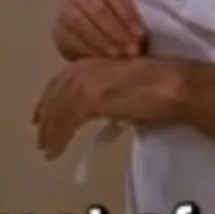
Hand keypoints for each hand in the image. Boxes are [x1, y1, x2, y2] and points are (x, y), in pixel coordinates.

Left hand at [31, 57, 185, 159]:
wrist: (173, 85)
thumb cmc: (159, 86)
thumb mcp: (124, 84)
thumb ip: (105, 93)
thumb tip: (98, 110)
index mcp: (93, 62)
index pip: (62, 82)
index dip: (50, 100)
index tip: (41, 116)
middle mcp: (85, 68)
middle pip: (55, 96)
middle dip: (46, 118)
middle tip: (41, 138)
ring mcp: (86, 82)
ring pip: (58, 111)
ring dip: (50, 133)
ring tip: (47, 150)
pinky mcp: (90, 99)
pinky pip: (66, 123)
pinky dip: (58, 139)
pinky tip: (55, 151)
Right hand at [51, 0, 145, 59]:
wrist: (102, 33)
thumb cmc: (126, 22)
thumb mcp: (135, 13)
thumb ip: (143, 14)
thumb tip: (161, 25)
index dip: (128, 14)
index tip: (142, 35)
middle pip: (97, 9)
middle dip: (116, 32)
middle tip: (132, 51)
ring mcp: (65, 11)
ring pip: (80, 24)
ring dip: (101, 42)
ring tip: (119, 58)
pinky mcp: (59, 33)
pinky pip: (70, 41)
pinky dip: (87, 51)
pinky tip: (102, 63)